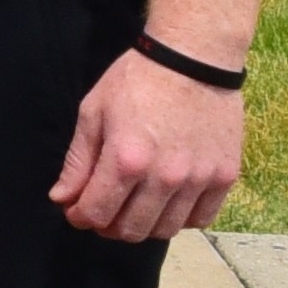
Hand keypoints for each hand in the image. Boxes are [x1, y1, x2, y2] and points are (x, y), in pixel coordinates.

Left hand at [51, 47, 244, 242]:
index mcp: (126, 160)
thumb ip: (78, 162)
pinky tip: (168, 201)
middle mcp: (164, 177)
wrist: (194, 57)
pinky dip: (180, 218)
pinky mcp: (225, 176)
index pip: (96, 213)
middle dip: (108, 226)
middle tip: (104, 209)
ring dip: (143, 225)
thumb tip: (62, 199)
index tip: (76, 210)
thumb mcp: (94, 112)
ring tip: (134, 206)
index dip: (80, 217)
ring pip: (165, 230)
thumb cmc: (137, 80)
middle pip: (130, 230)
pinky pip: (201, 219)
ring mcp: (199, 179)